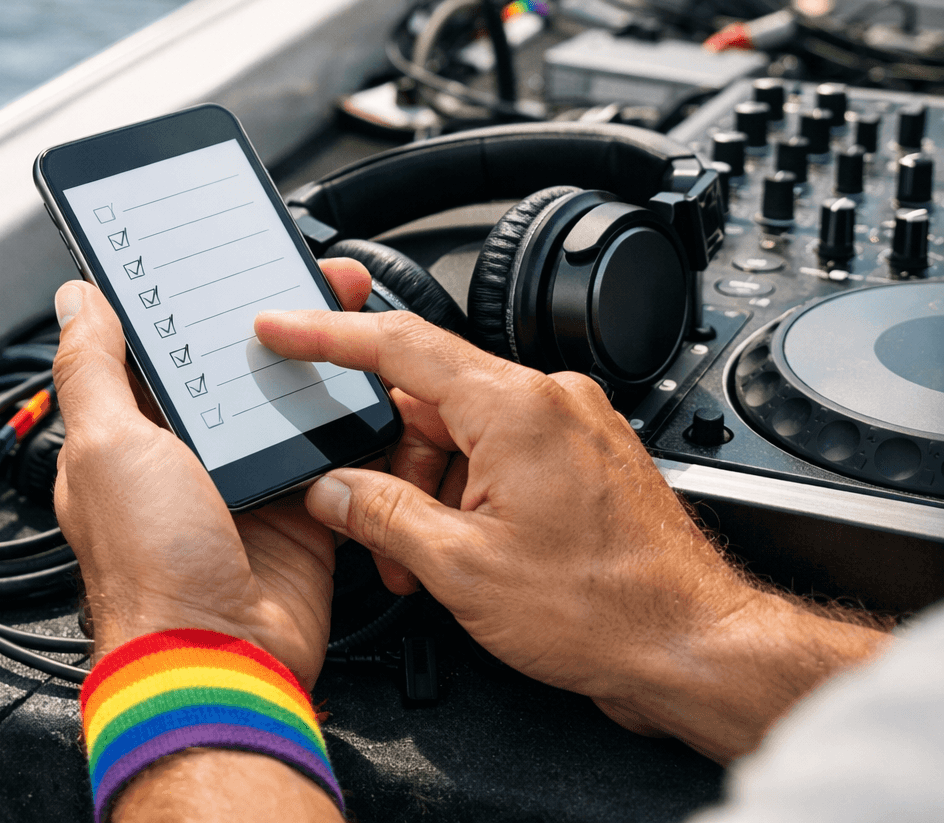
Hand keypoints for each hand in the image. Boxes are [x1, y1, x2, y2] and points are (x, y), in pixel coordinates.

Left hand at [50, 259, 371, 688]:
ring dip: (313, 358)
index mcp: (128, 434)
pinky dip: (347, 419)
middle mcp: (185, 454)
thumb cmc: (148, 566)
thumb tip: (77, 301)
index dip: (185, 299)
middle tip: (302, 273)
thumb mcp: (106, 446)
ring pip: (284, 397)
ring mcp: (244, 478)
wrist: (221, 655)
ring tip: (342, 312)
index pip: (155, 346)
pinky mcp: (298, 505)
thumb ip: (92, 369)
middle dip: (267, 316)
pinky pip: (328, 447)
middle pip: (230, 364)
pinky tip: (362, 381)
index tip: (216, 257)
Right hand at [253, 307, 891, 762]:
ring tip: (424, 563)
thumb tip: (334, 490)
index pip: (397, 344)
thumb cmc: (605, 609)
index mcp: (515, 406)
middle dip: (386, 463)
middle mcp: (549, 400)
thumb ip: (381, 515)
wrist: (693, 647)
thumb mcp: (460, 567)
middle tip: (363, 522)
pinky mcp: (585, 458)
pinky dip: (467, 494)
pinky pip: (502, 453)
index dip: (325, 332)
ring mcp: (573, 427)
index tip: (282, 327)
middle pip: (427, 401)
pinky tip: (463, 551)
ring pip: (462, 433)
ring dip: (426, 490)